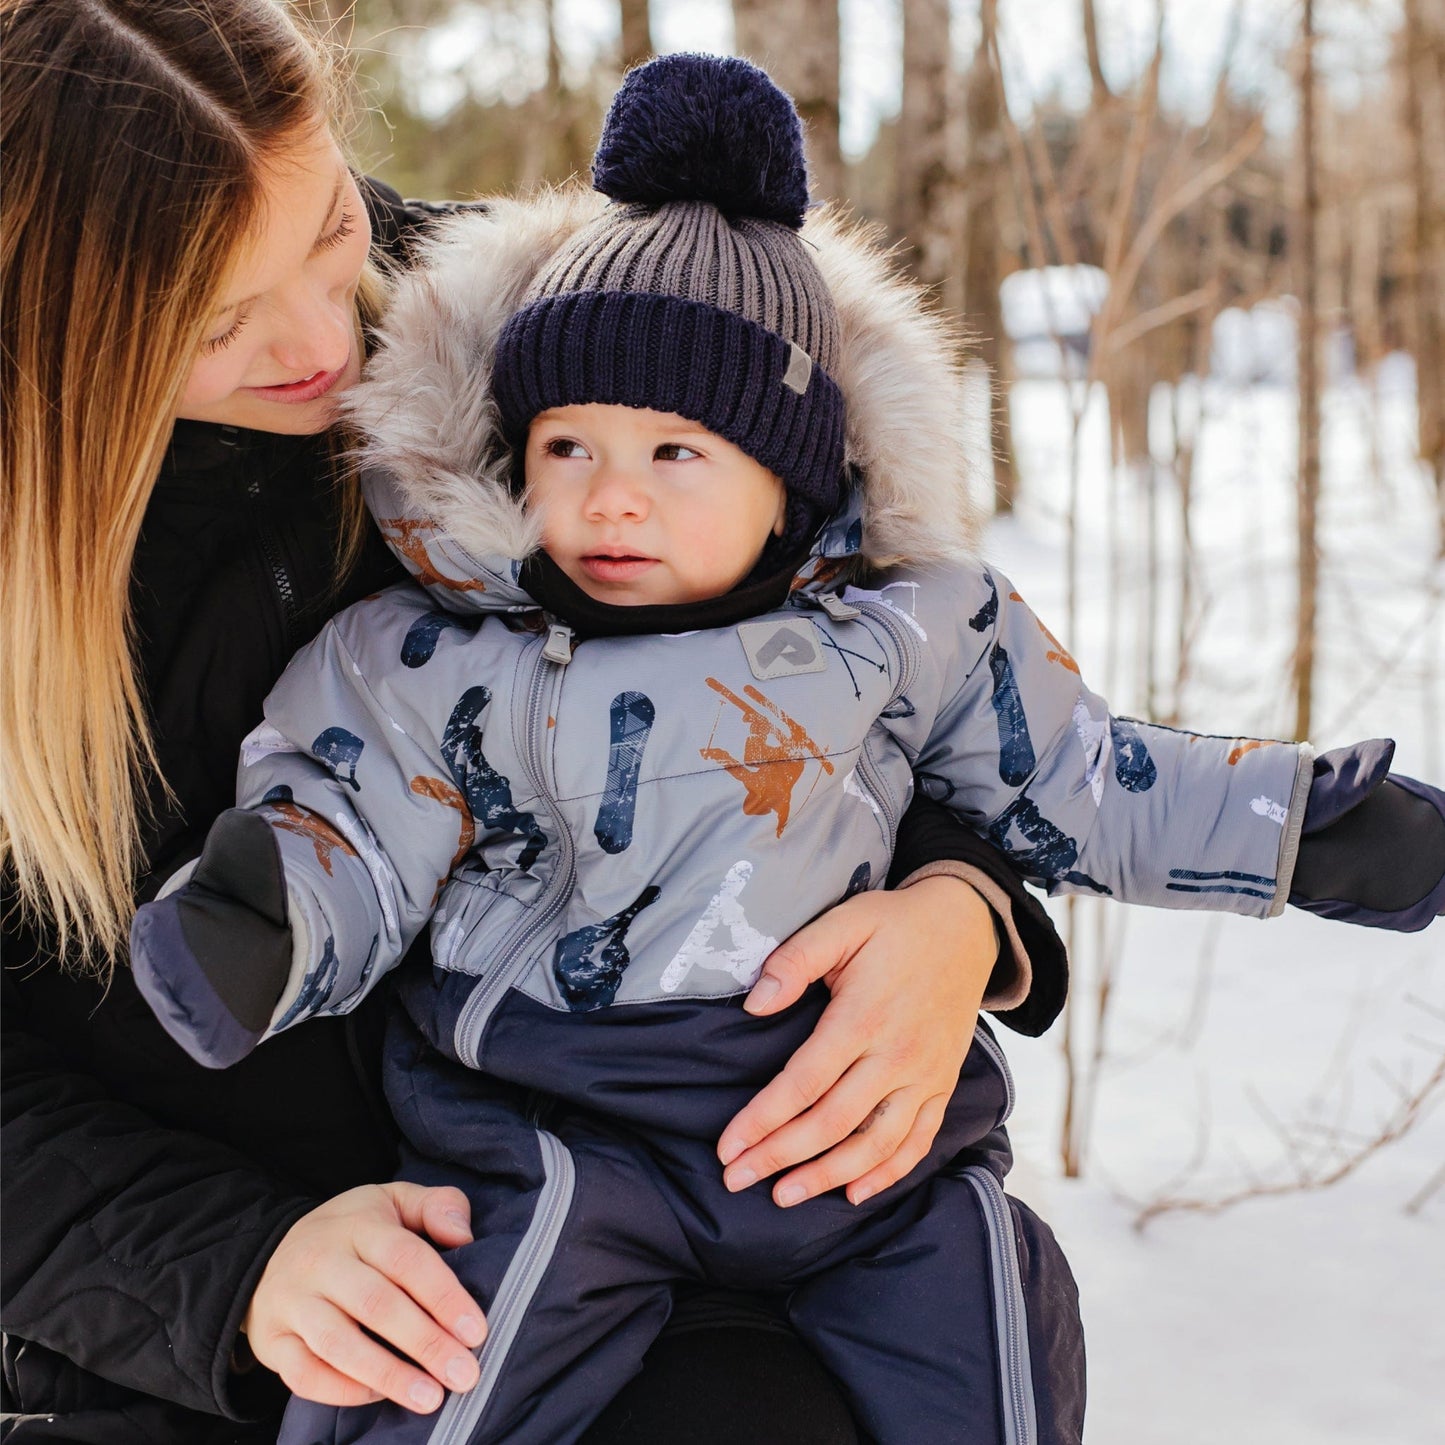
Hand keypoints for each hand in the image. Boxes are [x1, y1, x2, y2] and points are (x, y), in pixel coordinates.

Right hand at [241, 1183, 486, 1413]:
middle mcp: (321, 1262)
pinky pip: (304, 1373)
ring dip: (388, 1375)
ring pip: (339, 1344)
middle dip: (425, 1343)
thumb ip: (437, 1207)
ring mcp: (293, 1302)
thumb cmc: (352, 1230)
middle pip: (376, 1304)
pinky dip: (342, 1391)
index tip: (476, 1331)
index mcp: (359, 1225)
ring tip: (430, 1398)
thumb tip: (465, 1237)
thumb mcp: (395, 1201)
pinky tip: (379, 1397)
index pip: (406, 1259)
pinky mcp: (272, 1340)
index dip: (444, 1296)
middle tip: (464, 1373)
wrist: (270, 1250)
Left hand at [717, 875, 996, 1207]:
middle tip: (738, 1179)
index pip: (804, 1083)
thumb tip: (755, 1004)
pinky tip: (854, 1193)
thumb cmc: (893, 925)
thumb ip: (796, 959)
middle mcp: (898, 1055)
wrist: (966, 927)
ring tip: (785, 1196)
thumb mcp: (842, 923)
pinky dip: (887, 1173)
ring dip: (828, 1175)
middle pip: (832, 1122)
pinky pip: (918, 1141)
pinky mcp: (944, 1085)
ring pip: (875, 1143)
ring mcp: (926, 1075)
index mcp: (864, 1016)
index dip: (762, 1120)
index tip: (727, 1147)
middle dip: (781, 1156)